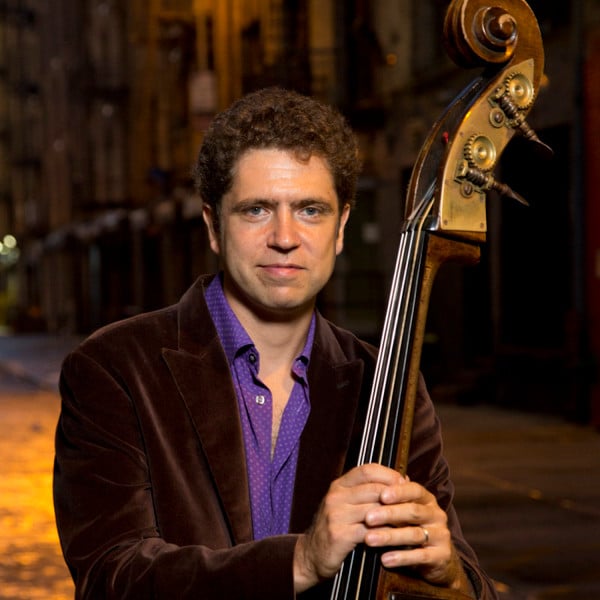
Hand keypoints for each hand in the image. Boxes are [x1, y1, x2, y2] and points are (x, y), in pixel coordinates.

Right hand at [293, 463, 471, 594]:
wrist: (310, 555)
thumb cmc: (336, 528)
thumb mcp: (347, 504)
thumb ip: (369, 492)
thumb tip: (402, 480)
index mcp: (339, 485)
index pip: (367, 470)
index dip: (388, 474)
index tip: (404, 483)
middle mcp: (336, 496)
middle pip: (374, 489)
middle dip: (396, 497)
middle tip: (414, 505)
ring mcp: (336, 514)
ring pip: (375, 510)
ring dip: (395, 517)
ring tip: (410, 522)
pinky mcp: (339, 535)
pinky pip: (370, 532)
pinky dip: (386, 535)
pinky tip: (396, 538)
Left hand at [362, 468, 469, 590]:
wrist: (436, 558)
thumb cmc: (412, 527)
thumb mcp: (404, 511)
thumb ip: (392, 499)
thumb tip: (370, 485)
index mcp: (427, 499)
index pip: (414, 490)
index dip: (399, 492)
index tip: (381, 495)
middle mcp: (436, 514)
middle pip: (413, 511)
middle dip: (389, 514)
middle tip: (368, 518)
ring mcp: (441, 535)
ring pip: (414, 534)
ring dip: (390, 537)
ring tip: (369, 540)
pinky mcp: (442, 556)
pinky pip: (421, 556)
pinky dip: (401, 557)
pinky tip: (385, 559)